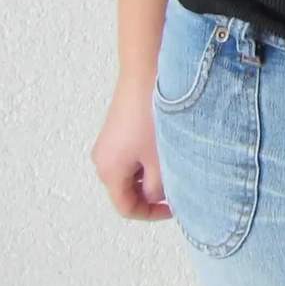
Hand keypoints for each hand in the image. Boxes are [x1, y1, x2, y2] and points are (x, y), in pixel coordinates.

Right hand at [91, 73, 171, 220]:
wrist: (146, 72)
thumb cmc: (152, 116)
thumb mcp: (161, 160)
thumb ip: (159, 188)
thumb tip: (159, 197)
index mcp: (109, 172)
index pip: (128, 207)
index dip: (153, 213)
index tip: (176, 208)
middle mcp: (103, 159)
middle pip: (129, 190)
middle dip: (155, 193)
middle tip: (180, 185)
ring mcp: (110, 143)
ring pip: (134, 172)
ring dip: (155, 173)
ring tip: (177, 162)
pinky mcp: (120, 129)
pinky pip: (134, 154)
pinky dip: (151, 157)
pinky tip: (170, 145)